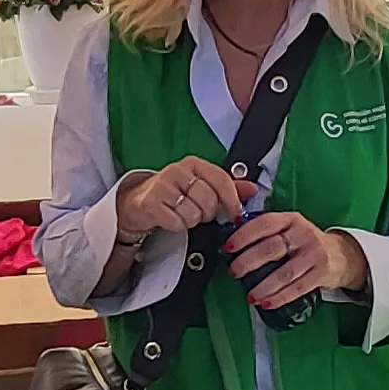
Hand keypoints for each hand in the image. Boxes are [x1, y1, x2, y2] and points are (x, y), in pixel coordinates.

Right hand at [113, 158, 253, 239]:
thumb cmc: (171, 195)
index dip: (232, 200)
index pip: (221, 179)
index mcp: (192, 164)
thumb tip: (252, 189)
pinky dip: (177, 226)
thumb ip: (226, 188)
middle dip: (207, 213)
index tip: (235, 213)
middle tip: (198, 212)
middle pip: (209, 200)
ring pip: (194, 214)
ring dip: (190, 221)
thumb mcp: (199, 186)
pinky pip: (177, 222)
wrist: (136, 204)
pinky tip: (170, 218)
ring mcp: (162, 186)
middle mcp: (177, 171)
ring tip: (181, 214)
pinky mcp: (151, 203)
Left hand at [224, 211, 368, 310]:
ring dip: (264, 287)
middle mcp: (303, 233)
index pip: (264, 224)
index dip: (244, 235)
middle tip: (234, 272)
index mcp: (291, 220)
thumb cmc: (305, 243)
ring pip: (284, 273)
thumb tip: (232, 243)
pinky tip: (267, 303)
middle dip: (248, 262)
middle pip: (271, 248)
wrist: (342, 255)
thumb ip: (266, 232)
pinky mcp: (322, 272)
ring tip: (250, 296)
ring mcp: (314, 253)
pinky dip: (280, 298)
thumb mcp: (290, 228)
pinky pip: (297, 288)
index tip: (228, 247)